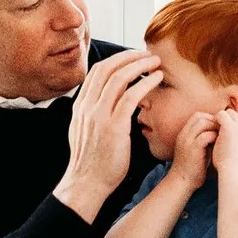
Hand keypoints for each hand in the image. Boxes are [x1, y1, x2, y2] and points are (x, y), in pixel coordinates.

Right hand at [52, 49, 163, 220]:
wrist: (86, 184)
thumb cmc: (92, 162)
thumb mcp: (85, 132)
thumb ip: (93, 114)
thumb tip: (104, 103)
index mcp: (80, 107)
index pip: (97, 72)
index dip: (117, 60)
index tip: (133, 58)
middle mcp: (87, 107)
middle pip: (107, 68)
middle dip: (129, 56)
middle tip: (147, 54)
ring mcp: (98, 116)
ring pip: (119, 77)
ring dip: (140, 65)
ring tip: (156, 62)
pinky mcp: (114, 126)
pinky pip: (131, 96)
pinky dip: (146, 82)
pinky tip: (157, 78)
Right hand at [167, 112, 218, 188]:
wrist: (181, 183)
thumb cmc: (192, 168)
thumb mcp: (196, 151)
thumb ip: (204, 140)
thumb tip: (220, 133)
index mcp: (184, 134)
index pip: (197, 116)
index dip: (210, 118)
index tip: (219, 128)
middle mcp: (184, 135)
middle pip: (200, 116)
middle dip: (214, 120)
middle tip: (223, 130)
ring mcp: (187, 141)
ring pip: (202, 122)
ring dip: (215, 127)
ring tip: (223, 136)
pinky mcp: (193, 149)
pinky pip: (206, 135)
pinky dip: (215, 136)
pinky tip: (221, 144)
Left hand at [211, 107, 237, 176]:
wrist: (234, 174)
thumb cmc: (235, 169)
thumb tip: (231, 139)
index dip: (234, 128)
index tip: (224, 135)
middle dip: (228, 122)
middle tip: (217, 131)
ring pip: (229, 113)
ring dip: (221, 120)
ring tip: (213, 131)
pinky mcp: (231, 126)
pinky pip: (221, 114)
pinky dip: (215, 120)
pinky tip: (210, 129)